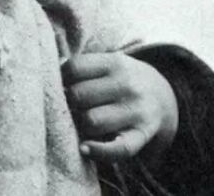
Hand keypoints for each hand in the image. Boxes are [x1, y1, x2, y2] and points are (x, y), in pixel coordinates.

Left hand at [61, 52, 178, 162]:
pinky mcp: (142, 135)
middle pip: (79, 95)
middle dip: (69, 102)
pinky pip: (119, 148)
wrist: (163, 94)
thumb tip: (50, 76)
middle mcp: (126, 85)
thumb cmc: (121, 78)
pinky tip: (84, 148)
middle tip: (71, 105)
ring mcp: (136, 110)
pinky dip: (99, 151)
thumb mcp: (107, 63)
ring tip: (81, 120)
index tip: (62, 83)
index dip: (61, 77)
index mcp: (114, 62)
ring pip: (92, 121)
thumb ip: (82, 68)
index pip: (74, 68)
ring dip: (80, 124)